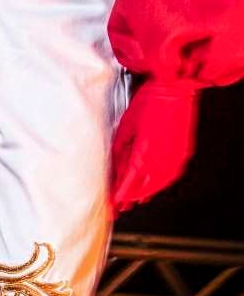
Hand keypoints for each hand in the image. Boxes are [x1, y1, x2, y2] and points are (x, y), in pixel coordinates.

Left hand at [111, 79, 199, 216]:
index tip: (112, 205)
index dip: (119, 195)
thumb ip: (120, 151)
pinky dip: (159, 184)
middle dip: (129, 199)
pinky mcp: (182, 152)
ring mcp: (174, 156)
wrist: (174, 87)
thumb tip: (115, 169)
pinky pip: (170, 175)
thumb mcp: (125, 127)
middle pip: (143, 187)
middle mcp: (161, 157)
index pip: (129, 181)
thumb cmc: (150, 101)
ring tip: (133, 201)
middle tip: (119, 208)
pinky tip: (153, 187)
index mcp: (145, 151)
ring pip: (158, 184)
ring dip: (144, 194)